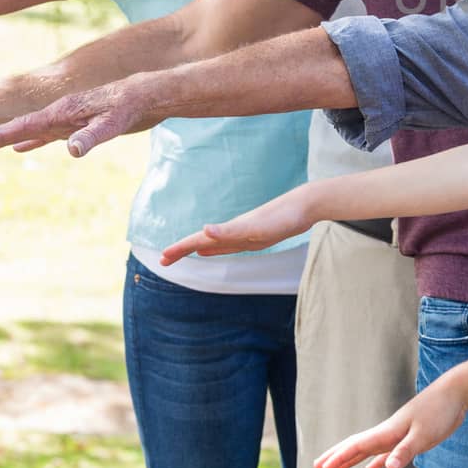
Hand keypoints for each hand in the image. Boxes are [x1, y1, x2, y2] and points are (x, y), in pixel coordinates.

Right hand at [0, 77, 153, 156]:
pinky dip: (32, 141)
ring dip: (10, 138)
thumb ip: (92, 136)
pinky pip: (47, 134)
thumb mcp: (113, 124)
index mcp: (62, 111)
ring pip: (31, 130)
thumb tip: (71, 150)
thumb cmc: (129, 108)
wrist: (144, 95)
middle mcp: (60, 113)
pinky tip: (21, 148)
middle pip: (22, 127)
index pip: (25, 126)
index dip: (0, 135)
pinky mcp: (76, 123)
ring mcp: (66, 118)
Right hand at [161, 185, 319, 264]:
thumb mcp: (256, 228)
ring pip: (211, 243)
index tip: (162, 258)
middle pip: (200, 242)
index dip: (179, 249)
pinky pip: (227, 244)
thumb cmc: (282, 218)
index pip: (197, 240)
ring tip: (181, 253)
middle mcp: (232, 231)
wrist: (304, 206)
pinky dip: (215, 248)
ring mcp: (242, 233)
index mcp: (229, 230)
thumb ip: (229, 231)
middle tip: (163, 261)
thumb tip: (204, 230)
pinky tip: (210, 249)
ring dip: (194, 248)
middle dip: (181, 250)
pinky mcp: (253, 236)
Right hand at [314, 380, 467, 467]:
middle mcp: (389, 432)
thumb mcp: (424, 435)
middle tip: (317, 466)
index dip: (340, 457)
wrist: (456, 392)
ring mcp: (398, 433)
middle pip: (357, 445)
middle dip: (337, 456)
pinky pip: (386, 452)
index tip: (323, 466)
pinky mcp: (410, 436)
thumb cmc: (440, 411)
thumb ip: (405, 451)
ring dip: (352, 459)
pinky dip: (376, 461)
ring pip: (368, 449)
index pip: (358, 446)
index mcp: (389, 432)